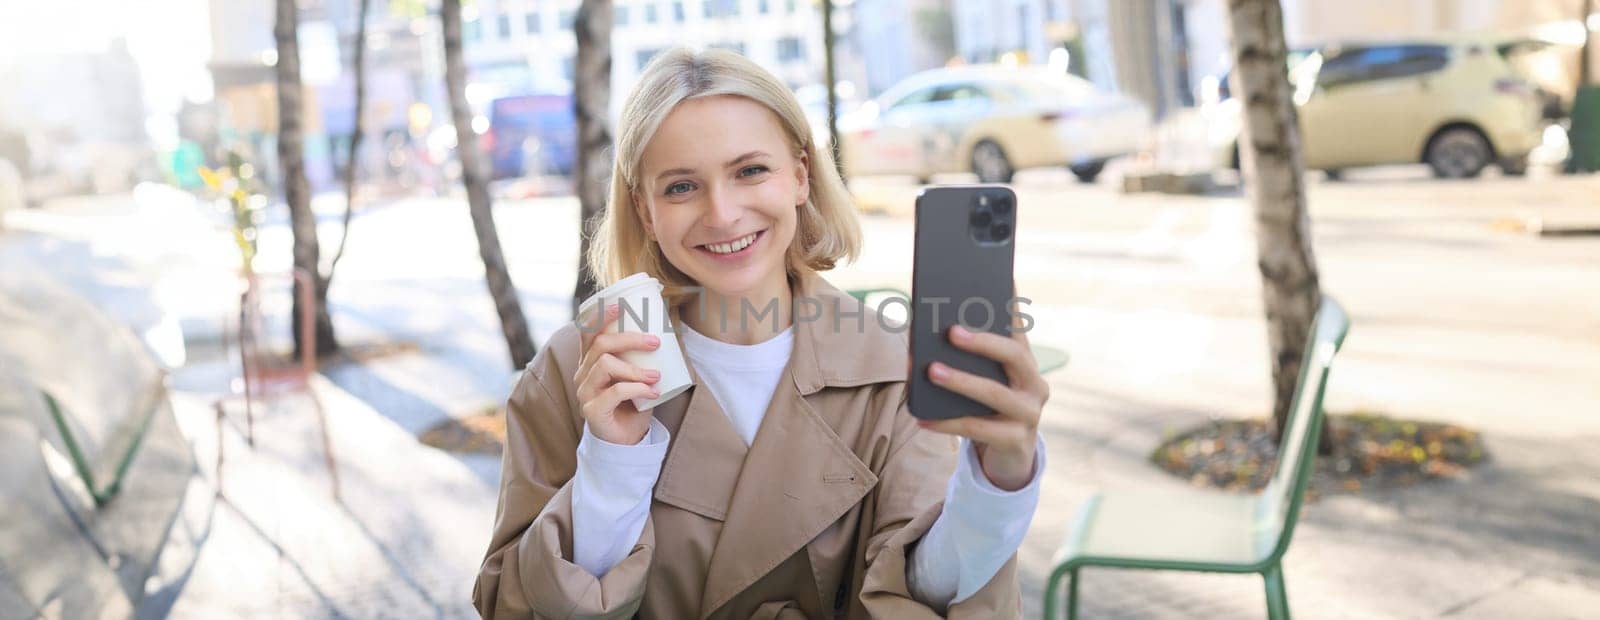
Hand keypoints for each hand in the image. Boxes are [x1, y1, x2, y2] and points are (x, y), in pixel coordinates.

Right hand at [575, 304, 662, 444]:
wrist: (627, 440)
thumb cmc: (633, 404)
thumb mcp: (637, 376)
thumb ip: (642, 358)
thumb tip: (668, 333)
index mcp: (590, 362)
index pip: (586, 333)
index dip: (599, 317)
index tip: (619, 306)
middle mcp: (583, 375)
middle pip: (600, 345)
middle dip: (629, 339)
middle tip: (654, 342)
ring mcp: (585, 393)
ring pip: (605, 365)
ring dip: (635, 368)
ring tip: (656, 375)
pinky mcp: (592, 411)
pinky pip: (615, 392)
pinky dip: (637, 389)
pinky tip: (653, 392)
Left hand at [916, 301, 1048, 490]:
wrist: (1007, 458)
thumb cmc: (986, 410)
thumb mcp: (980, 382)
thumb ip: (963, 360)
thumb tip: (921, 337)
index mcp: (1024, 362)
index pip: (1017, 326)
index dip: (1009, 302)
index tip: (1000, 276)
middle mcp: (1034, 383)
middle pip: (1013, 355)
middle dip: (982, 341)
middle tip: (951, 331)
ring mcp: (1030, 413)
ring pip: (995, 393)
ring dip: (961, 381)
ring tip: (931, 371)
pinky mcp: (1017, 441)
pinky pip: (979, 429)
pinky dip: (948, 423)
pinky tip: (922, 418)